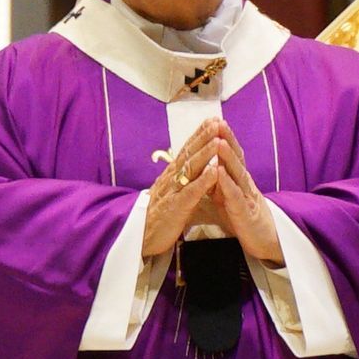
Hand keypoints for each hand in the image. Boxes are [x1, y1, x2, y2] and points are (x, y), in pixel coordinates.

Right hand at [140, 118, 222, 257]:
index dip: (199, 135)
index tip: (212, 120)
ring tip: (218, 139)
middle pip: (189, 154)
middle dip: (204, 137)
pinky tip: (213, 171)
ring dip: (205, 153)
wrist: (140, 238)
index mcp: (172, 176)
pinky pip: (191, 192)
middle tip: (217, 121)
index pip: (187, 150)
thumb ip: (182, 180)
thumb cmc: (159, 216)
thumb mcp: (171, 193)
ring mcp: (173, 192)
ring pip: (191, 169)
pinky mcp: (175, 207)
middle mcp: (171, 179)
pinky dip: (203, 181)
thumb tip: (194, 166)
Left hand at [206, 122, 283, 266]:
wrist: (264, 240)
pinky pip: (235, 196)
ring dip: (227, 157)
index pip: (231, 154)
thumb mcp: (227, 195)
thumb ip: (217, 181)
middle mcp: (244, 183)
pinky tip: (220, 172)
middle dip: (227, 139)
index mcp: (238, 179)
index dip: (223, 137)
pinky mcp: (245, 212)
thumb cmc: (243, 217)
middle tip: (218, 121)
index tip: (213, 120)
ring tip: (218, 141)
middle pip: (235, 158)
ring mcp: (246, 196)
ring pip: (236, 173)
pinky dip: (227, 183)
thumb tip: (204, 165)